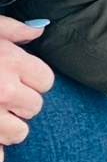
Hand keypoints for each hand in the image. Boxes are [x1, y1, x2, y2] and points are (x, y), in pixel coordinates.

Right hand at [0, 18, 54, 161]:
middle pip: (35, 108)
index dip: (32, 80)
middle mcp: (3, 89)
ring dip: (6, 128)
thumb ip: (13, 29)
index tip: (16, 76)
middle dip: (20, 103)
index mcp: (8, 61)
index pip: (46, 81)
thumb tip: (41, 27)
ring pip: (19, 134)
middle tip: (0, 94)